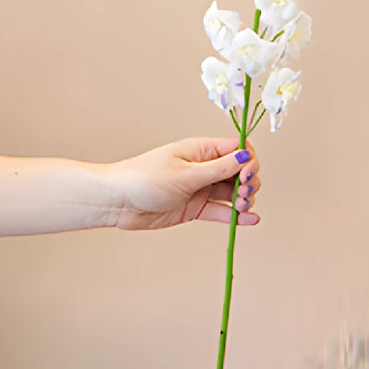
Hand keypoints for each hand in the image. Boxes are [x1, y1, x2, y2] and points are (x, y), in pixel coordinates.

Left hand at [108, 137, 260, 230]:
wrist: (118, 201)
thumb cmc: (144, 178)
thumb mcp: (186, 174)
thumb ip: (218, 169)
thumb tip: (246, 157)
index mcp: (201, 150)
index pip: (237, 149)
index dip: (249, 161)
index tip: (247, 175)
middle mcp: (204, 168)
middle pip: (239, 172)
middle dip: (248, 182)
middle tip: (242, 194)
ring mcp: (200, 188)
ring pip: (232, 192)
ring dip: (244, 200)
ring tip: (241, 208)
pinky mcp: (195, 208)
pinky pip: (221, 211)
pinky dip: (236, 216)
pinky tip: (250, 219)